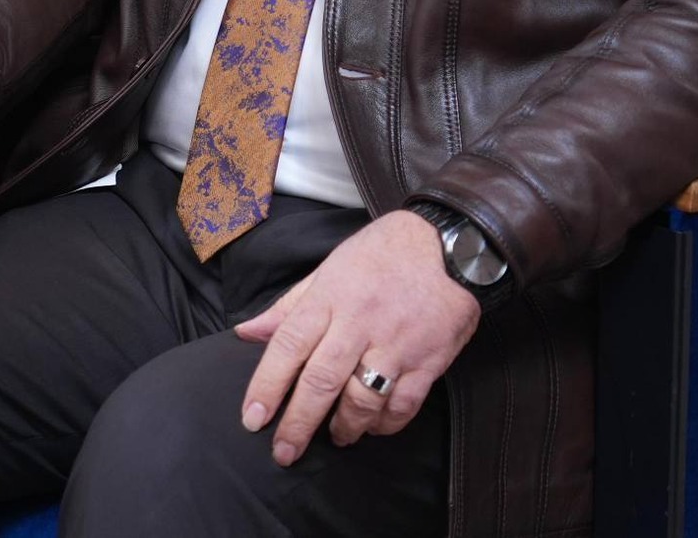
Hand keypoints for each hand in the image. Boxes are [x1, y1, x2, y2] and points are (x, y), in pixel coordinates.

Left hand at [235, 211, 480, 466]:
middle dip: (298, 423)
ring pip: (363, 400)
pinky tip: (373, 426)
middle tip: (284, 452)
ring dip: (344, 427)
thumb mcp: (328, 268)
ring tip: (336, 436)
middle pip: (321, 381)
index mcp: (329, 297)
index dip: (267, 385)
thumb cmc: (381, 254)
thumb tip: (247, 333)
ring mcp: (396, 344)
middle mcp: (359, 323)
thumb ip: (288, 306)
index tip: (253, 419)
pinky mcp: (428, 361)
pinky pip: (402, 405)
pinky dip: (385, 424)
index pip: (288, 346)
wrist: (450, 245)